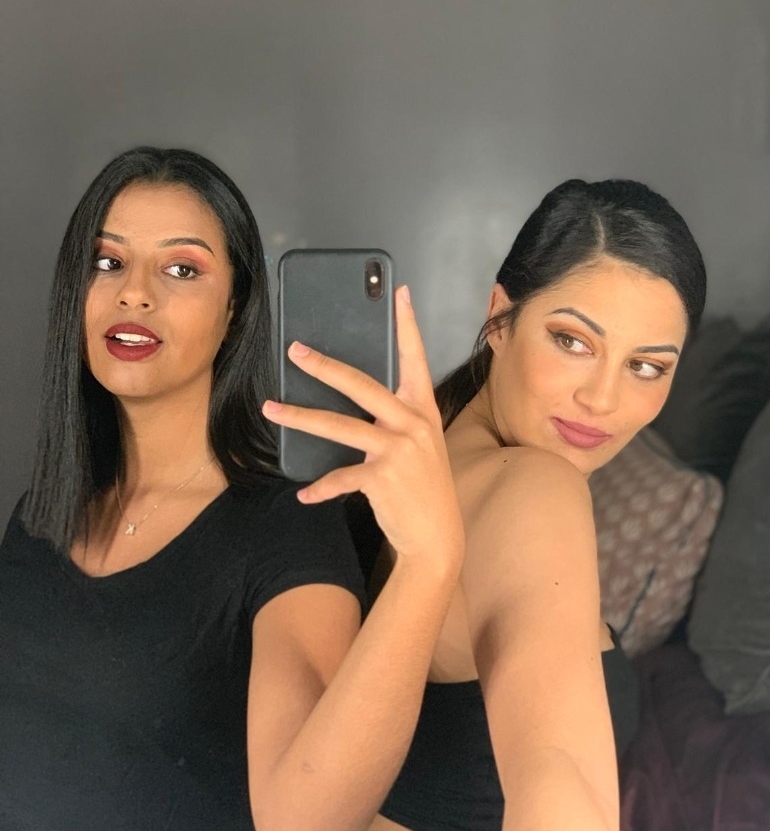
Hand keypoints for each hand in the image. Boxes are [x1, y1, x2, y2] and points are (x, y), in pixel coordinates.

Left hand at [262, 286, 463, 567]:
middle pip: (361, 384)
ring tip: (271, 409)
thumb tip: (356, 400)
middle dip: (324, 366)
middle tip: (295, 350)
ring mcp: (398, 449)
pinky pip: (340, 477)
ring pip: (339, 426)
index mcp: (423, 410)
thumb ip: (394, 419)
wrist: (438, 538)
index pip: (415, 358)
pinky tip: (304, 495)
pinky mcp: (383, 478)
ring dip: (300, 417)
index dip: (407, 325)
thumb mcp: (419, 445)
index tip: (400, 292)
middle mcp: (413, 423)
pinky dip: (320, 487)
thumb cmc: (423, 488)